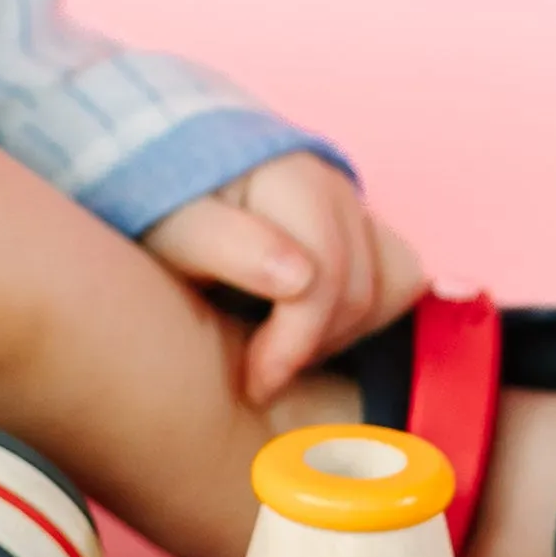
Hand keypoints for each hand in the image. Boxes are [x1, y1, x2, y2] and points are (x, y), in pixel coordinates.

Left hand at [144, 149, 427, 406]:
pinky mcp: (363, 223)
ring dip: (341, 332)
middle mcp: (332, 183)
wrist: (160, 171)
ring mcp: (352, 201)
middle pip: (358, 290)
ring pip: (389, 287)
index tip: (253, 385)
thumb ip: (226, 247)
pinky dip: (363, 312)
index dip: (289, 347)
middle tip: (260, 376)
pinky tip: (311, 326)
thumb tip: (300, 279)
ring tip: (281, 348)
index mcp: (285, 178)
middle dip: (312, 346)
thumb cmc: (162, 208)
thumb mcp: (173, 229)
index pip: (317, 281)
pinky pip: (396, 278)